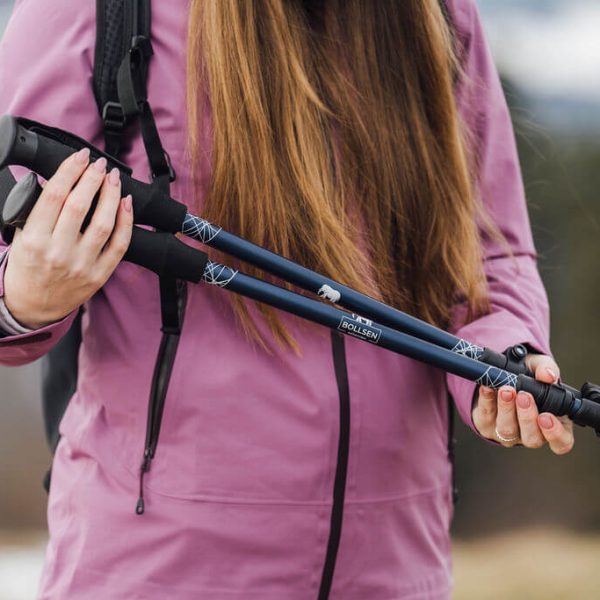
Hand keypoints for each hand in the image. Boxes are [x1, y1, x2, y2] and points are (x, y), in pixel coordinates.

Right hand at [3, 148, 132, 328]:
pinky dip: (126, 222)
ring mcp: (82, 265)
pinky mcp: (100, 274)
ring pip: (103, 224)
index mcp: (35, 240)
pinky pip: (119, 245)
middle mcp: (59, 252)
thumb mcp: (21, 237)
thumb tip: (61, 179)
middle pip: (80, 206)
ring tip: (113, 178)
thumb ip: (36, 211)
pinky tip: (126, 203)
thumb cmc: (28, 266)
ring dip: (111, 196)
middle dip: (92, 178)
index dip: (70, 170)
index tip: (80, 156)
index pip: (54, 196)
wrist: (34, 304)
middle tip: (98, 164)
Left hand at [472, 353, 574, 454]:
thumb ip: (546, 369)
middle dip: (527, 417)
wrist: (502, 375)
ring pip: (507, 430)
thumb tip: (548, 375)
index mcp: (553, 425)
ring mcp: (508, 434)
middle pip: (532, 438)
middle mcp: (532, 434)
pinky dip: (486, 400)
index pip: (561, 442)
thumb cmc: (529, 377)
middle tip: (524, 396)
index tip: (546, 417)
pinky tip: (488, 387)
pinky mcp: (487, 426)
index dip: (555, 434)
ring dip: (506, 409)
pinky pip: (486, 417)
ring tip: (506, 390)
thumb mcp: (539, 368)